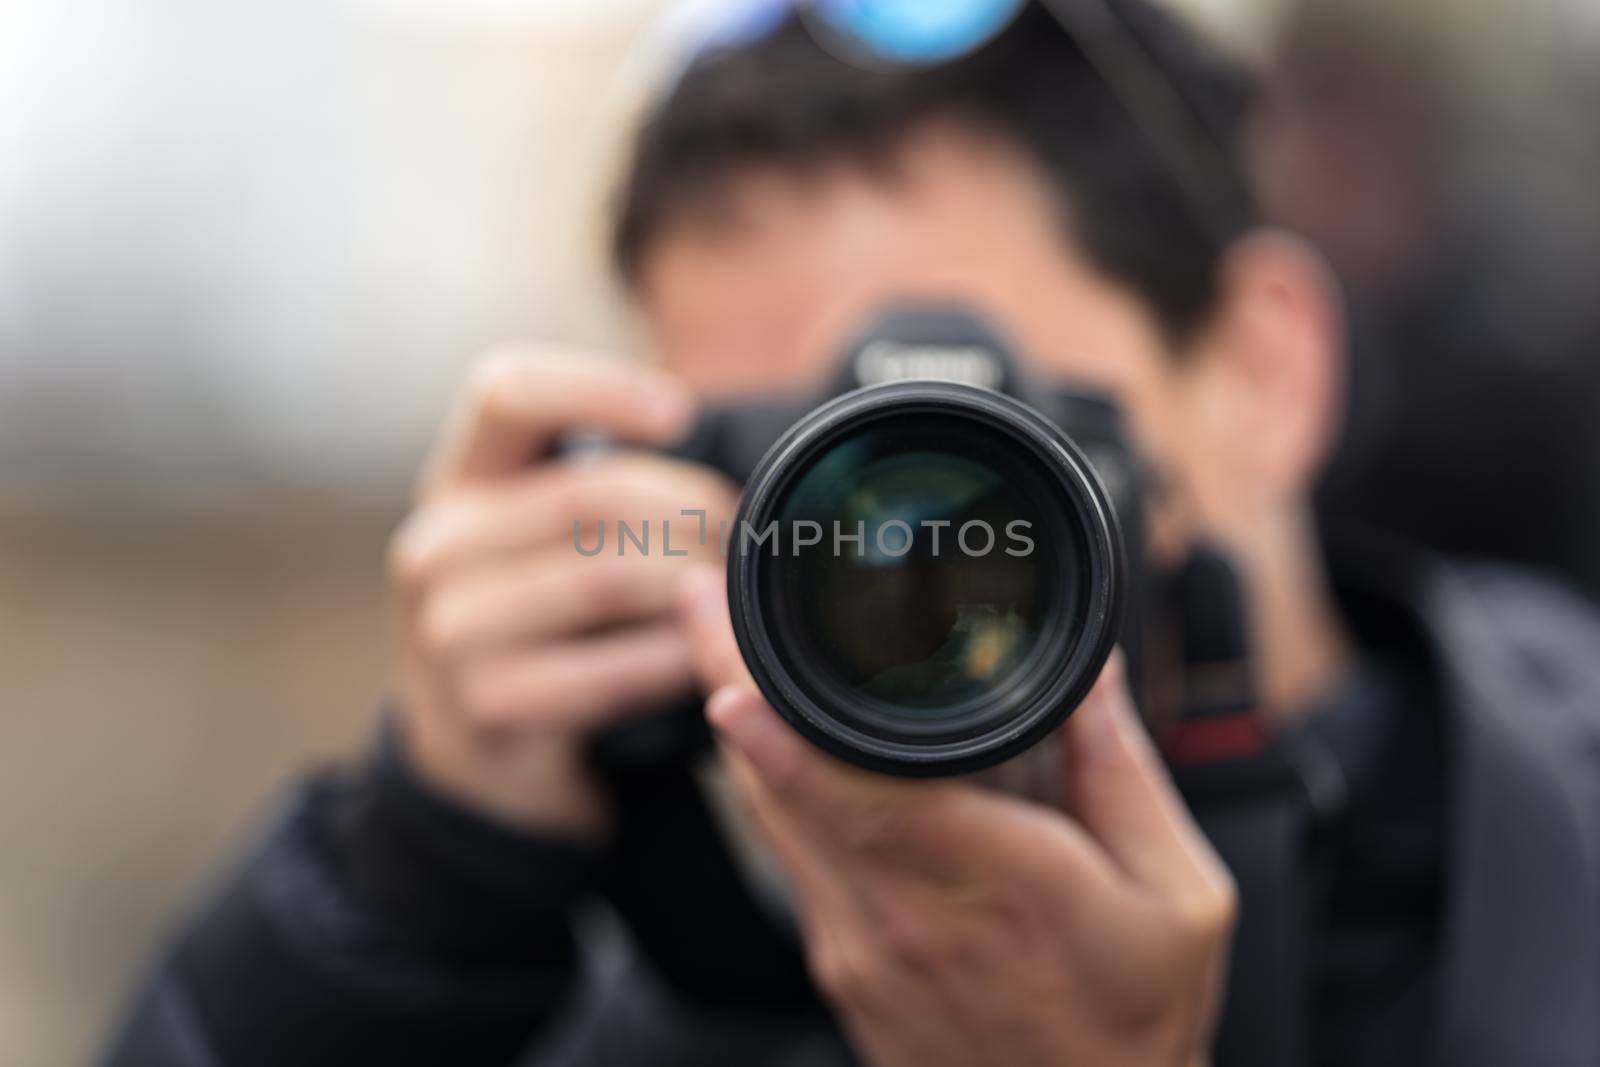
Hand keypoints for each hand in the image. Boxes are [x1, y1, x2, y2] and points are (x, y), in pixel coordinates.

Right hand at [388, 349, 736, 836]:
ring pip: (611, 575)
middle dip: (692, 510)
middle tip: (744, 539)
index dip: (597, 387)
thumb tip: (731, 474)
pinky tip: (703, 661)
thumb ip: (604, 492)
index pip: (506, 392)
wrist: (480, 770)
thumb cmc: (542, 631)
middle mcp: (436, 546)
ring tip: (733, 598)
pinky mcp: (488, 706)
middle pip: (592, 491)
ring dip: (696, 587)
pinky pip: (617, 666)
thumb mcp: (545, 544)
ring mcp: (451, 630)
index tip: (677, 411)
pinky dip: (679, 659)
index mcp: (456, 485)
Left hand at [680, 569, 1235, 1066]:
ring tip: (719, 643)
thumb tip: (1095, 676)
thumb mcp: (1177, 899)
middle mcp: (903, 921)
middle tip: (700, 600)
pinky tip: (779, 743)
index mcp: (995, 890)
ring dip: (744, 734)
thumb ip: (1127, 778)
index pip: (869, 808)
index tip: (730, 689)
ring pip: (778, 824)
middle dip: (732, 686)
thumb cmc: (1133, 1024)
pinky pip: (797, 860)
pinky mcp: (843, 967)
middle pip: (789, 795)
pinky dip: (778, 789)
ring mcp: (859, 950)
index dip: (789, 748)